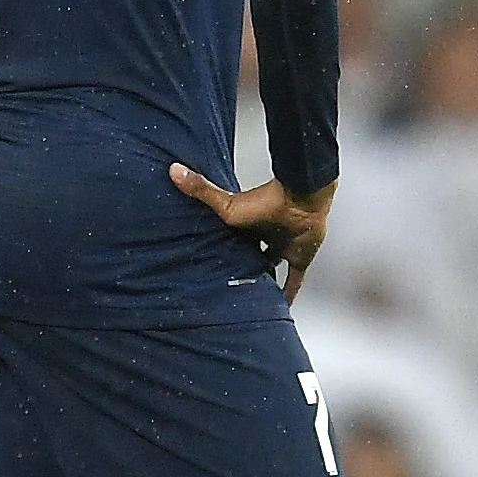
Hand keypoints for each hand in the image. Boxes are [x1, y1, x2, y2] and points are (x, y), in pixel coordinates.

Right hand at [169, 166, 333, 301]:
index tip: (209, 266)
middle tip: (229, 287)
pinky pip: (294, 280)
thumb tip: (174, 169)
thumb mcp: (227, 205)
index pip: (231, 242)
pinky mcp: (299, 258)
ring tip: (250, 300)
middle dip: (242, 268)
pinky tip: (284, 307)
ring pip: (271, 268)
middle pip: (250, 256)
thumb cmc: (266, 202)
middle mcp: (264, 237)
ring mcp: (283, 247)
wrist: (303, 201)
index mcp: (246, 226)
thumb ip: (201, 190)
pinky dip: (289, 293)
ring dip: (264, 280)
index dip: (222, 252)